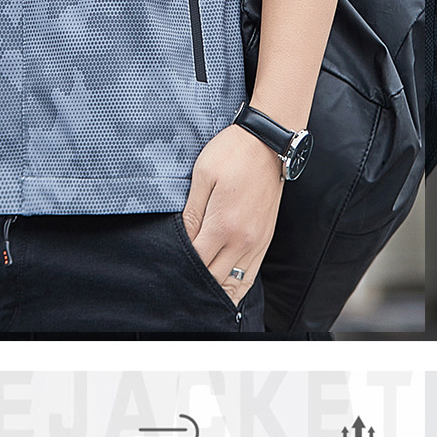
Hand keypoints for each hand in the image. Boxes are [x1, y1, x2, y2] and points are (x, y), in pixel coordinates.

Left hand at [182, 124, 283, 303]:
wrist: (267, 143)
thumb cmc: (231, 154)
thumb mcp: (202, 176)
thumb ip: (192, 212)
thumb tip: (183, 239)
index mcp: (223, 226)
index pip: (197, 261)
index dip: (181, 265)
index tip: (169, 263)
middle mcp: (243, 241)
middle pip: (216, 278)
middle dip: (197, 281)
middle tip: (179, 280)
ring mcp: (257, 242)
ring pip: (236, 283)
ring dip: (218, 290)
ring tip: (201, 293)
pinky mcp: (266, 239)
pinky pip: (251, 274)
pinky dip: (238, 285)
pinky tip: (226, 288)